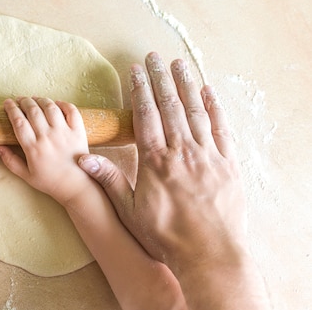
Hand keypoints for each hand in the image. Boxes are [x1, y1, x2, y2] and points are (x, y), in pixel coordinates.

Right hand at [0, 97, 92, 205]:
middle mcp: (48, 137)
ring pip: (50, 107)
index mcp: (33, 147)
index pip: (18, 121)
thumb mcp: (26, 175)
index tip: (7, 103)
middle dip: (24, 101)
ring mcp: (64, 133)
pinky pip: (71, 111)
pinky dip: (64, 104)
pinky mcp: (78, 132)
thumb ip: (10, 161)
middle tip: (20, 100)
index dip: (11, 109)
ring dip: (41, 100)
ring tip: (35, 99)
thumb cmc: (50, 182)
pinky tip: (56, 103)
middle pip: (33, 110)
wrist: (76, 186)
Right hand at [78, 53, 270, 309]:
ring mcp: (207, 155)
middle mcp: (182, 151)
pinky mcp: (227, 164)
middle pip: (170, 106)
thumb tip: (83, 157)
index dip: (139, 89)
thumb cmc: (166, 236)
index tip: (135, 69)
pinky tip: (209, 92)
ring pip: (196, 111)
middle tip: (154, 57)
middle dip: (160, 78)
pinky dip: (215, 108)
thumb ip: (109, 179)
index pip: (145, 115)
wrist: (209, 255)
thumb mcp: (130, 210)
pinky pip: (221, 129)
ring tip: (179, 64)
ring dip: (187, 85)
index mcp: (156, 160)